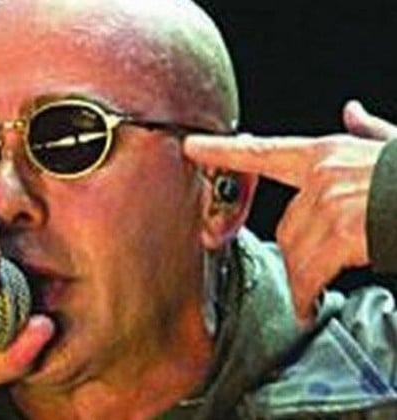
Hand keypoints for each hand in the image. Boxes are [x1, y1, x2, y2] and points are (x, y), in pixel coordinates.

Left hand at [183, 101, 395, 323]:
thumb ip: (368, 131)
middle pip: (284, 224)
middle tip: (305, 274)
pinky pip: (309, 270)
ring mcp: (330, 203)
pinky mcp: (343, 232)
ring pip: (294, 250)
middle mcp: (320, 175)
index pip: (263, 151)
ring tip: (307, 295)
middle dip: (294, 253)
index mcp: (325, 153)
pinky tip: (308, 302)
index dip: (223, 149)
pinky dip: (305, 292)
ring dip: (299, 279)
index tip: (191, 147)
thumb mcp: (390, 146)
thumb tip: (351, 110)